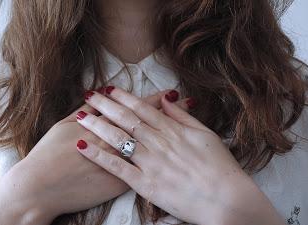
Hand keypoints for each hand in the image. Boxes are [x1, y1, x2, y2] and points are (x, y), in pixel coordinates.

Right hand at [0, 89, 191, 224]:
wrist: (40, 188)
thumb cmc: (48, 155)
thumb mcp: (64, 126)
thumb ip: (85, 111)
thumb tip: (99, 96)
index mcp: (106, 125)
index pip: (136, 109)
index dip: (156, 99)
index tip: (172, 92)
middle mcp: (118, 143)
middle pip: (150, 124)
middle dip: (170, 112)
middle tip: (187, 100)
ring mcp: (120, 165)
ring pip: (152, 146)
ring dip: (170, 134)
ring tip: (184, 127)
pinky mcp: (120, 184)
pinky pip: (143, 170)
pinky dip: (160, 161)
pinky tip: (172, 157)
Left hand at [75, 87, 284, 224]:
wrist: (226, 199)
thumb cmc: (220, 167)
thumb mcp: (206, 134)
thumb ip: (184, 117)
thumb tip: (168, 99)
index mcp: (173, 130)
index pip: (142, 108)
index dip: (123, 97)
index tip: (108, 89)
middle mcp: (158, 142)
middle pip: (126, 119)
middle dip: (105, 105)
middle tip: (88, 95)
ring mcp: (150, 163)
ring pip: (118, 138)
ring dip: (97, 125)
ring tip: (81, 115)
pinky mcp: (145, 184)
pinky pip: (117, 167)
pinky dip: (98, 156)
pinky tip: (82, 146)